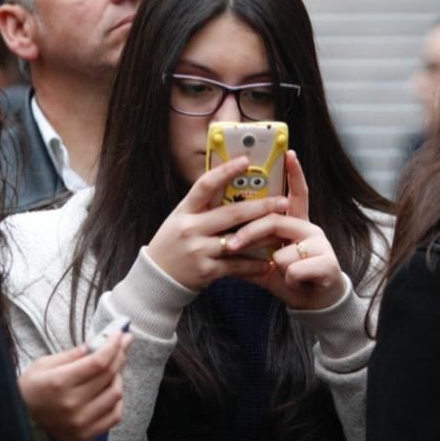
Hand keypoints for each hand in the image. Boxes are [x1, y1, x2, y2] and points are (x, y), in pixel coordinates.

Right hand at [18, 331, 133, 440]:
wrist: (17, 426)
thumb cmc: (27, 392)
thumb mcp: (42, 365)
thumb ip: (71, 355)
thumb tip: (96, 344)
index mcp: (59, 382)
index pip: (98, 361)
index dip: (113, 345)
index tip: (120, 334)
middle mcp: (72, 403)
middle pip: (109, 374)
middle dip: (120, 354)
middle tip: (123, 343)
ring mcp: (80, 422)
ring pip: (115, 394)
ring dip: (118, 376)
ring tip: (113, 367)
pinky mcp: (85, 434)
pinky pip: (114, 416)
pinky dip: (118, 400)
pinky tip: (111, 389)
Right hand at [146, 156, 288, 290]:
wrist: (156, 280)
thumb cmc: (171, 245)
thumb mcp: (180, 220)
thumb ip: (201, 206)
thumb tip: (225, 183)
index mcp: (184, 211)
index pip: (204, 185)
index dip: (225, 171)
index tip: (245, 160)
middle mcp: (190, 229)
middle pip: (231, 213)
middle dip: (261, 207)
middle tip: (283, 201)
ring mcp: (198, 250)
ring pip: (239, 240)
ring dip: (264, 236)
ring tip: (283, 231)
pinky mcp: (206, 271)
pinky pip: (236, 265)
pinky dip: (253, 265)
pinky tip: (268, 263)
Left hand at [229, 151, 347, 309]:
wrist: (316, 303)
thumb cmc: (290, 277)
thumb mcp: (264, 264)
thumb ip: (245, 252)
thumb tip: (218, 243)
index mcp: (296, 223)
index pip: (296, 194)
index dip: (294, 173)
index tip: (289, 153)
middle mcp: (310, 228)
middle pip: (275, 220)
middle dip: (250, 233)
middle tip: (233, 245)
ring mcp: (321, 244)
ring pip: (283, 251)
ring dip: (277, 266)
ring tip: (282, 274)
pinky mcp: (328, 263)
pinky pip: (294, 269)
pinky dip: (289, 280)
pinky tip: (296, 283)